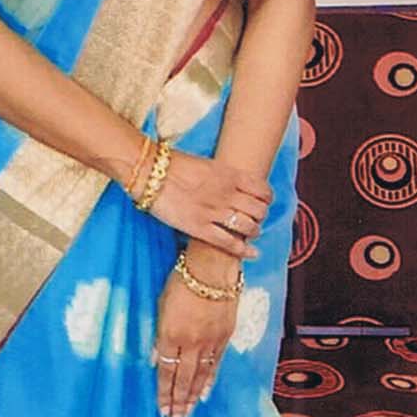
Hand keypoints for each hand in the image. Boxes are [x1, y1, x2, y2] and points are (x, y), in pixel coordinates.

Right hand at [148, 149, 271, 258]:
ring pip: (248, 227)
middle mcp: (227, 194)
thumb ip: (223, 176)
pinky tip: (252, 253)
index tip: (263, 202)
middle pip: (259, 210)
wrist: (150, 172)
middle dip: (261, 216)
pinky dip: (244, 250)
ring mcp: (214, 212)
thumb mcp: (207, 164)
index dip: (267, 199)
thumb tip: (232, 185)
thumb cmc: (173, 165)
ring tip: (251, 233)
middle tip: (256, 219)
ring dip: (254, 232)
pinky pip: (229, 243)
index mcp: (230, 175)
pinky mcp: (199, 228)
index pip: (262, 189)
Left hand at [152, 257, 238, 416]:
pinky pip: (216, 364)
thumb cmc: (182, 279)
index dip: (163, 393)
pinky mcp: (225, 336)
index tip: (162, 410)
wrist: (213, 265)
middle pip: (183, 379)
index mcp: (170, 334)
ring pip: (200, 376)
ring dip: (193, 396)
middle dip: (178, 402)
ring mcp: (209, 341)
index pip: (165, 372)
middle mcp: (190, 342)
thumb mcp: (161, 303)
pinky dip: (210, 380)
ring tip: (188, 413)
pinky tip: (205, 394)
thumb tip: (154, 359)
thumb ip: (158, 334)